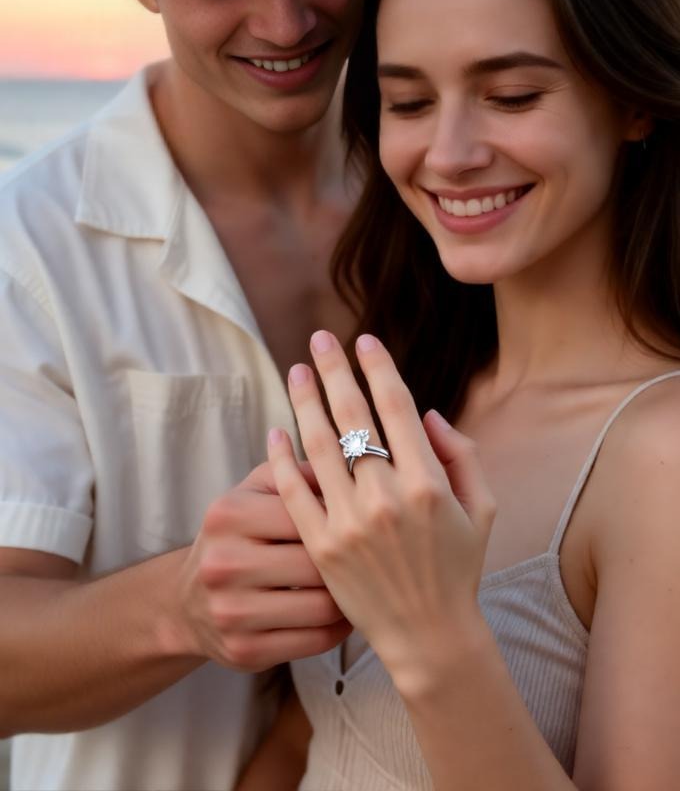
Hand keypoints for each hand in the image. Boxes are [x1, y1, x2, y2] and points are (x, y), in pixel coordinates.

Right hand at [174, 462, 350, 670]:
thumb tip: (349, 461)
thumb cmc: (238, 534)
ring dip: (349, 597)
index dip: (340, 516)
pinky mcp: (244, 651)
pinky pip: (315, 641)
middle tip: (373, 556)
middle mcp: (223, 563)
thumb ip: (298, 472)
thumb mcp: (254, 492)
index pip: (306, 513)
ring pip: (321, 606)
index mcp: (228, 514)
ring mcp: (231, 612)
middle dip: (350, 560)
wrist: (188, 602)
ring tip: (364, 583)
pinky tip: (345, 613)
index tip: (361, 519)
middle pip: (316, 562)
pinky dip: (338, 628)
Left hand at [267, 331, 495, 688]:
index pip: (396, 407)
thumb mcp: (483, 509)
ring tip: (296, 370)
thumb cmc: (459, 567)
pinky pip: (294, 491)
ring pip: (318, 445)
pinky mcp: (321, 545)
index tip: (364, 340)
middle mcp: (386, 497)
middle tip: (320, 337)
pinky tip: (276, 428)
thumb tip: (427, 411)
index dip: (378, 367)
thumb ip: (461, 454)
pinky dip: (281, 457)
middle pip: (353, 416)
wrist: (428, 634)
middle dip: (335, 370)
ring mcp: (349, 522)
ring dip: (304, 401)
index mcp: (428, 483)